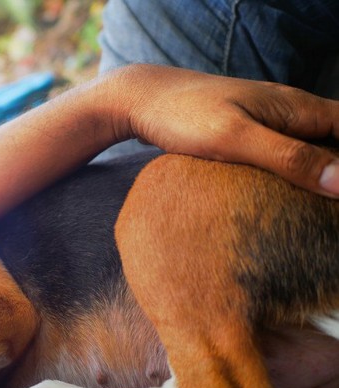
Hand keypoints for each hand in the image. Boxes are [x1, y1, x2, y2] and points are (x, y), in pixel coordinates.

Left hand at [110, 64, 338, 196]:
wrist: (139, 99)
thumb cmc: (184, 115)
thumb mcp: (236, 139)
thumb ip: (290, 158)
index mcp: (298, 108)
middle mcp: (289, 112)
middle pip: (335, 143)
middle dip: (335, 176)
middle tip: (325, 216)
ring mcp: (268, 122)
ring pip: (309, 150)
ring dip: (313, 177)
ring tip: (310, 214)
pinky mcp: (246, 134)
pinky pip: (281, 155)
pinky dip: (286, 176)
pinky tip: (275, 200)